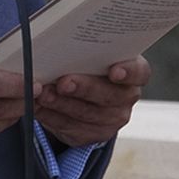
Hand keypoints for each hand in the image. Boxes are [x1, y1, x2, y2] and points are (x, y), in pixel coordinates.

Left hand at [34, 56, 150, 151]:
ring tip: (42, 94)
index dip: (129, 72)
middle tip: (63, 82)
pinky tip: (38, 107)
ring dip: (62, 104)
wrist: (82, 94)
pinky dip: (52, 117)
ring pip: (87, 114)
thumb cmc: (87, 65)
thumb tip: (56, 44)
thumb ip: (82, 50)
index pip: (140, 72)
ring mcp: (112, 119)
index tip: (114, 71)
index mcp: (132, 72)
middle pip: (110, 95)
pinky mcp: (93, 135)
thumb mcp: (90, 54)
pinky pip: (72, 128)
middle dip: (84, 88)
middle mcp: (126, 97)